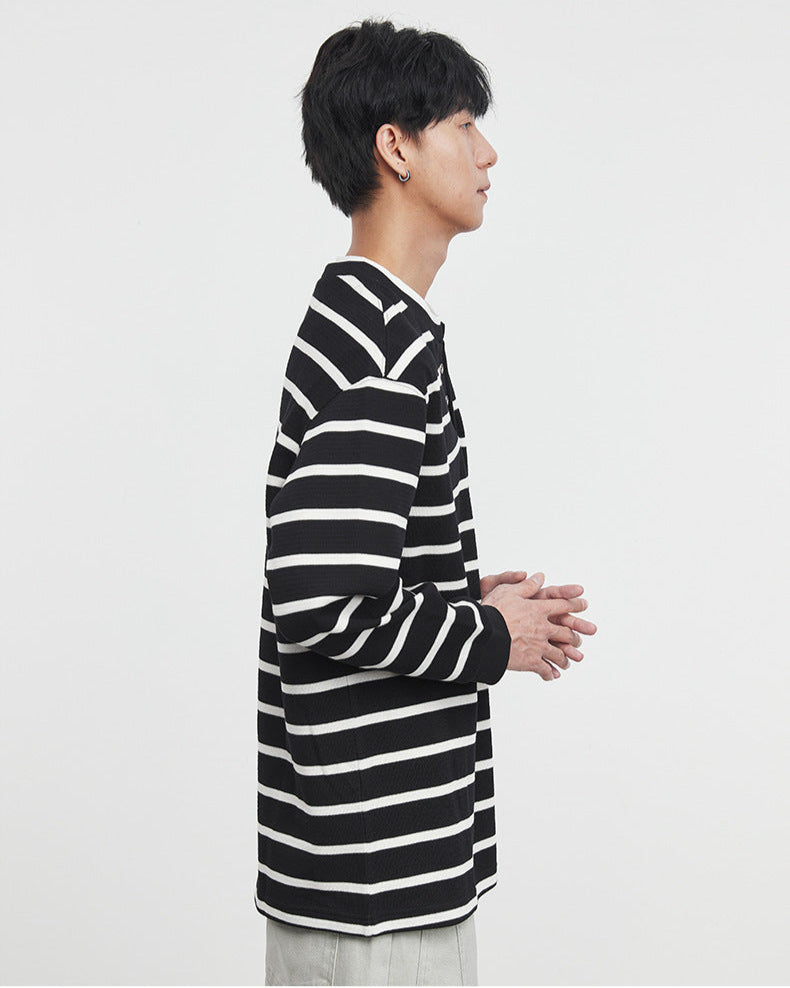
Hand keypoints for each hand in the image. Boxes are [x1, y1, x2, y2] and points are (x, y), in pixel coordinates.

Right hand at [480, 571, 596, 680]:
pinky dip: (550, 673)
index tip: (584, 605)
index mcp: (538, 610)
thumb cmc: (493, 611)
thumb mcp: (509, 591)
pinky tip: (552, 676)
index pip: (562, 605)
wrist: (484, 635)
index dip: (575, 604)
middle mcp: (543, 628)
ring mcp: (539, 646)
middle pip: (565, 633)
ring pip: (559, 654)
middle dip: (573, 637)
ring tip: (567, 662)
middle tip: (578, 640)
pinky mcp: (531, 662)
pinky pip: (545, 669)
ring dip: (564, 658)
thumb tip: (540, 577)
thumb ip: (527, 586)